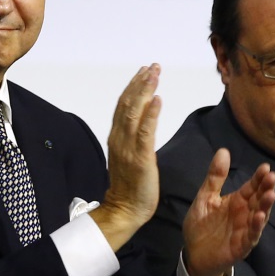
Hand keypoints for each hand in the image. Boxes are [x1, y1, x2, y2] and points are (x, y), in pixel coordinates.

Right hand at [89, 65, 161, 251]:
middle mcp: (119, 138)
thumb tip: (142, 121)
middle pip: (128, 104)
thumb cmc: (130, 186)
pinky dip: (151, 114)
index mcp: (117, 137)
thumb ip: (133, 138)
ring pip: (134, 112)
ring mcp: (128, 148)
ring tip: (154, 74)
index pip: (124, 105)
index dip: (133, 86)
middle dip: (140, 83)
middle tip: (152, 66)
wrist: (125, 209)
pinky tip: (158, 99)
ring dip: (145, 91)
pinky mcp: (140, 158)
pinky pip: (145, 132)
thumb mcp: (129, 156)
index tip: (144, 70)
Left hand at [181, 149, 274, 275]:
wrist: (193, 254)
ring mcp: (245, 230)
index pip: (251, 187)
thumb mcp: (205, 198)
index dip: (258, 178)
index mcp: (237, 201)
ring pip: (259, 216)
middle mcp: (245, 214)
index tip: (265, 167)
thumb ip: (215, 177)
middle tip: (271, 177)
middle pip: (258, 199)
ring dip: (265, 206)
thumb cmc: (201, 226)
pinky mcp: (241, 246)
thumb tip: (223, 151)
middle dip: (266, 188)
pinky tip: (259, 216)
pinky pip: (251, 235)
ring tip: (271, 194)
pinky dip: (256, 226)